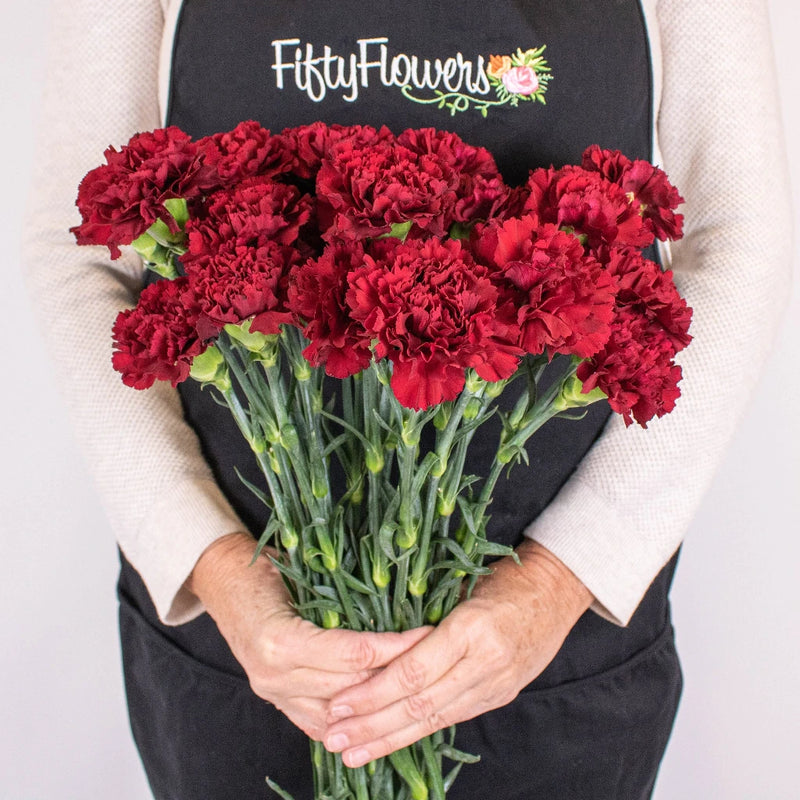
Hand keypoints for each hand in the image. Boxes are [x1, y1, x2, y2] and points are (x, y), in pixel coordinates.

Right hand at [187, 532, 430, 740]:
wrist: (223, 581)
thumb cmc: (264, 568)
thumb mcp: (300, 570)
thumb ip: (340, 592)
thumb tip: (396, 591)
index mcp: (280, 641)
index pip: (355, 654)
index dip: (396, 646)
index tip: (427, 634)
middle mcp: (275, 676)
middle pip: (352, 685)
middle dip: (396, 672)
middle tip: (433, 656)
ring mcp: (274, 694)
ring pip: (340, 712)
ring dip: (378, 698)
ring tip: (415, 682)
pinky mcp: (276, 701)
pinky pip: (319, 724)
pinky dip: (352, 717)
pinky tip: (381, 708)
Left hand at [322, 540, 592, 766]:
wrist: (556, 591)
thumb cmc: (504, 578)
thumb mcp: (462, 586)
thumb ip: (425, 618)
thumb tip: (373, 645)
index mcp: (472, 628)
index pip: (415, 672)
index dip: (374, 692)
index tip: (339, 703)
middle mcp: (485, 662)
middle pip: (421, 704)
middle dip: (373, 725)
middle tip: (334, 739)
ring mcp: (495, 684)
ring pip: (434, 719)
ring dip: (389, 739)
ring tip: (352, 753)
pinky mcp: (498, 695)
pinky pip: (451, 718)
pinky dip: (417, 732)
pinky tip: (389, 741)